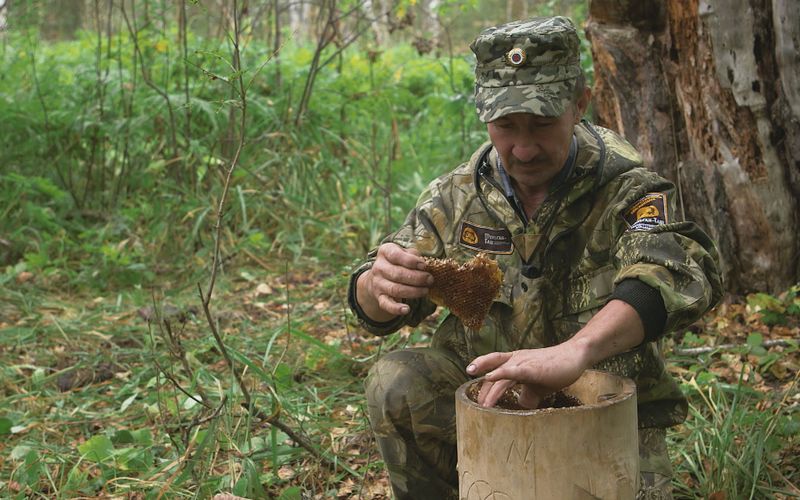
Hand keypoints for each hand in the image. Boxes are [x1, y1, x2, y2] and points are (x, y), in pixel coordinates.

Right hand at [357, 243, 432, 318]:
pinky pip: (386, 304)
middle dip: (417, 278)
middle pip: (397, 274)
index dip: (411, 261)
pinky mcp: (379, 297)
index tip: (424, 266)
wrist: (380, 276)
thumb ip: (414, 256)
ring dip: (413, 292)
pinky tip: (406, 309)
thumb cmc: (399, 262)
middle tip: (430, 280)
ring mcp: (378, 283)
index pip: (396, 255)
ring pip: (395, 289)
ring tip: (425, 291)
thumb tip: (425, 265)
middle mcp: (379, 267)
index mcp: (385, 251)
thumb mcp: (405, 253)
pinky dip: (396, 309)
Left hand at [466, 341, 589, 408]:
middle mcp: (515, 359)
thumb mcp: (538, 384)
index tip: (475, 393)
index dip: (482, 378)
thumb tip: (521, 406)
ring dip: (489, 390)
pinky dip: (500, 373)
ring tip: (482, 405)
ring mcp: (523, 362)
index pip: (492, 367)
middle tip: (477, 407)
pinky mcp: (532, 367)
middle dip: (483, 390)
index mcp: (515, 361)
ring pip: (499, 374)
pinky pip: (513, 370)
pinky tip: (490, 377)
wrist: (575, 356)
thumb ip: (528, 393)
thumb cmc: (557, 369)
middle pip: (492, 373)